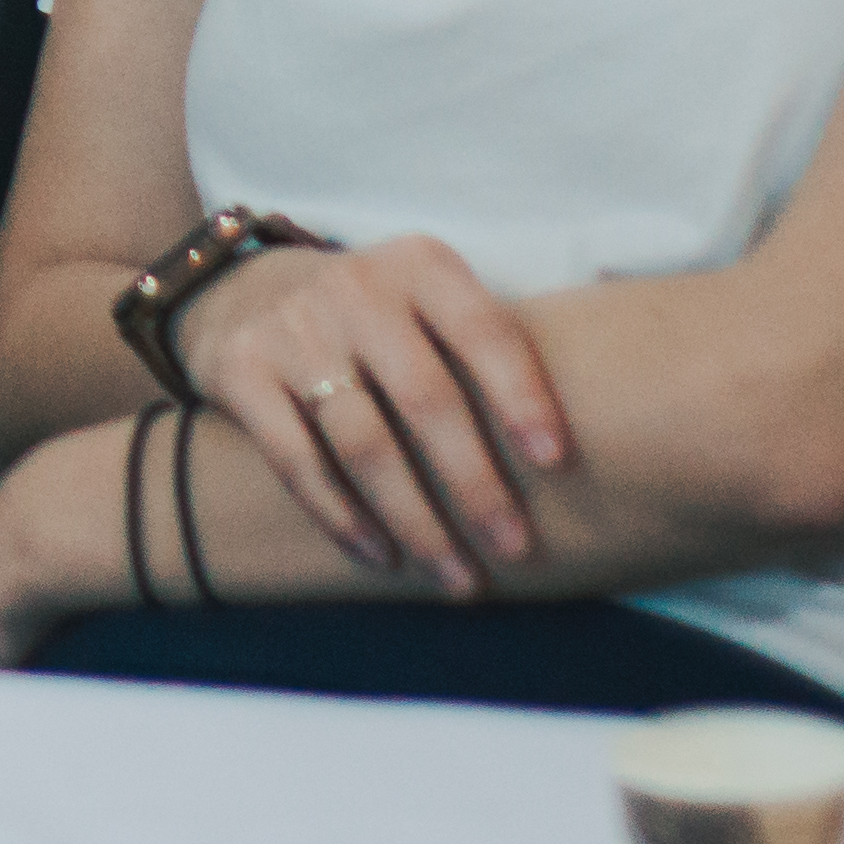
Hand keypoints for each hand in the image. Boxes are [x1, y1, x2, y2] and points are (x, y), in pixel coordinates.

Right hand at [181, 238, 568, 597]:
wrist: (243, 292)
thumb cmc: (376, 319)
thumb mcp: (429, 300)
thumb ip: (488, 346)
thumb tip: (603, 428)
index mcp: (420, 266)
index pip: (484, 330)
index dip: (522, 395)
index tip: (557, 463)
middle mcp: (356, 289)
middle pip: (426, 400)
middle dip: (475, 485)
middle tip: (514, 550)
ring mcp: (293, 328)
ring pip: (364, 443)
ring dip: (416, 521)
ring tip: (455, 577)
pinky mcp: (240, 369)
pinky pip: (298, 460)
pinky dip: (342, 517)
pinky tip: (381, 557)